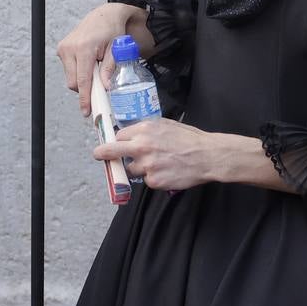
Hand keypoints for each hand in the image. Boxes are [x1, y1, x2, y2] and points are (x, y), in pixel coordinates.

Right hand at [57, 3, 145, 116]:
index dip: (85, 98)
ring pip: (71, 77)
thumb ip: (110, 69)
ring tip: (97, 70)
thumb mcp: (116, 50)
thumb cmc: (113, 31)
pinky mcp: (62, 49)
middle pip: (74, 82)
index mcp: (84, 49)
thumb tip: (106, 88)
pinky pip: (69, 69)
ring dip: (83, 80)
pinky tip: (90, 64)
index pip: (83, 80)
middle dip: (86, 89)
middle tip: (100, 89)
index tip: (86, 111)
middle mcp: (70, 48)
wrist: (104, 15)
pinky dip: (79, 72)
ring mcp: (64, 48)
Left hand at [94, 118, 211, 189]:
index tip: (116, 145)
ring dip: (140, 168)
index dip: (119, 141)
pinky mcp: (154, 181)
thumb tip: (132, 135)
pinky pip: (147, 180)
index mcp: (145, 130)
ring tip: (159, 164)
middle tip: (99, 155)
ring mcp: (147, 165)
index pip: (119, 136)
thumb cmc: (191, 139)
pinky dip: (155, 178)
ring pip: (131, 169)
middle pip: (110, 151)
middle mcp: (142, 147)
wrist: (208, 156)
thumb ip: (147, 130)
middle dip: (101, 154)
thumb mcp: (167, 125)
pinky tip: (168, 172)